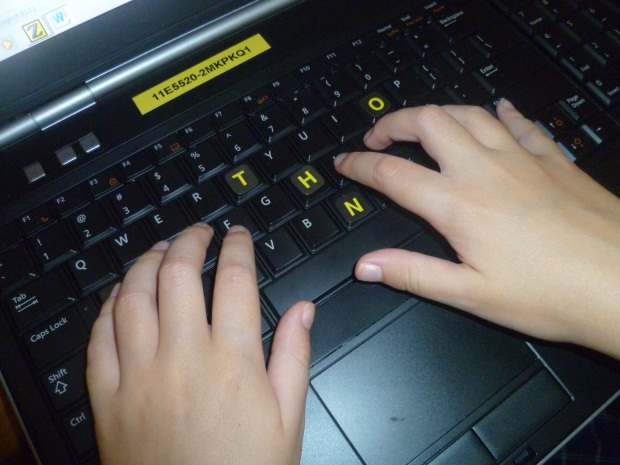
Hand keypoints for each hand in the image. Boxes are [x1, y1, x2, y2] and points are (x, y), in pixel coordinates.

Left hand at [87, 224, 314, 464]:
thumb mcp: (288, 419)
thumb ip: (294, 357)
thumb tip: (304, 310)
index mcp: (233, 360)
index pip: (235, 279)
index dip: (238, 247)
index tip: (239, 235)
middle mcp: (183, 357)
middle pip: (178, 273)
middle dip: (190, 240)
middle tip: (200, 232)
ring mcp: (139, 374)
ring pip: (133, 295)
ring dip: (146, 261)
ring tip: (160, 249)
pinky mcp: (108, 396)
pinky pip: (99, 335)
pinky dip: (110, 305)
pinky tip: (122, 294)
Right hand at [335, 101, 619, 357]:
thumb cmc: (552, 294)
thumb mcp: (471, 294)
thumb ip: (413, 274)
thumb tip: (367, 266)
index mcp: (460, 206)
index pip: (393, 173)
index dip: (360, 165)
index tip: (345, 164)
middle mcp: (486, 171)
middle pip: (429, 123)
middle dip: (394, 122)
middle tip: (378, 136)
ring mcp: (522, 160)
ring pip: (469, 113)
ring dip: (438, 112)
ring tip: (422, 124)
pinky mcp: (552, 160)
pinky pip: (520, 123)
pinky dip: (499, 113)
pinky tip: (496, 111)